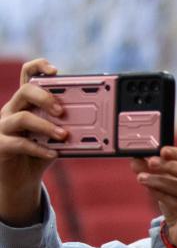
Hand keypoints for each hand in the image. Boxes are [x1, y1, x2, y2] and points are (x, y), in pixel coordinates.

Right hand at [0, 58, 67, 225]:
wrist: (20, 179)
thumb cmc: (40, 153)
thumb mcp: (55, 138)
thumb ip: (68, 128)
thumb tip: (96, 126)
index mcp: (26, 103)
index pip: (28, 76)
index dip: (39, 67)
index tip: (55, 71)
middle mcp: (12, 110)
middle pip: (25, 92)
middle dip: (46, 98)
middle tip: (63, 111)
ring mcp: (3, 127)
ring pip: (22, 117)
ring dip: (46, 126)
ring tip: (63, 136)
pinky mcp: (0, 145)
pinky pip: (19, 143)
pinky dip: (39, 149)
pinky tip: (53, 154)